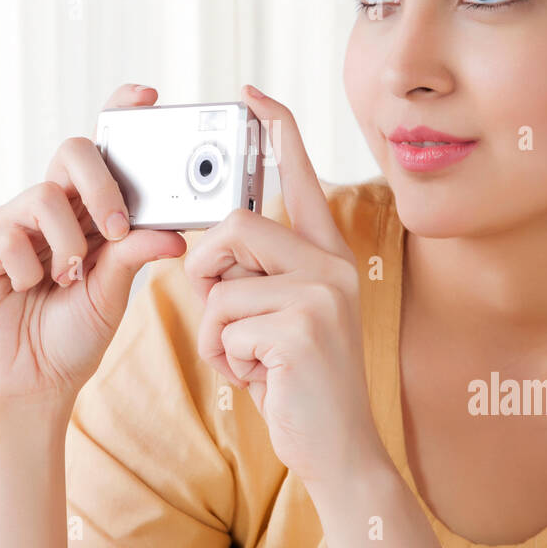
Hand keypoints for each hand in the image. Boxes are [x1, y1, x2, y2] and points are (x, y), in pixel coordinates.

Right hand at [0, 83, 187, 403]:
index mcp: (87, 207)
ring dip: (66, 245)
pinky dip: (25, 270)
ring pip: (43, 197)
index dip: (119, 112)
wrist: (34, 381)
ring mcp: (9, 221)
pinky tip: (25, 289)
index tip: (146, 98)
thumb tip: (174, 234)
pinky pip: (6, 237)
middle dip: (101, 184)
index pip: (102, 147)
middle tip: (115, 228)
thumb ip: (136, 254)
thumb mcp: (115, 291)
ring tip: (67, 279)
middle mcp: (48, 205)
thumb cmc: (74, 331)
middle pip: (73, 152)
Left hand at [183, 84, 389, 486]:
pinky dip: (224, 361)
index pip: (300, 178)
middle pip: (236, 226)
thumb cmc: (298, 384)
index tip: (250, 94)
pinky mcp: (301, 329)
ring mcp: (321, 295)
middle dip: (206, 271)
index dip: (275, 131)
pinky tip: (260, 380)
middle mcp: (333, 266)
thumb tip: (207, 248)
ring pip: (220, 285)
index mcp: (328, 257)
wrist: (339, 453)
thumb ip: (257, 276)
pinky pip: (222, 327)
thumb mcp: (280, 319)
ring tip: (250, 360)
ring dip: (215, 331)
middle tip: (221, 313)